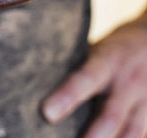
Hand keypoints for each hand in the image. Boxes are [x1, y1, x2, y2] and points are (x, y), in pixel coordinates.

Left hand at [42, 14, 146, 136]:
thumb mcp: (97, 49)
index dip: (67, 97)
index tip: (47, 113)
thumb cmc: (114, 48)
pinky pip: (142, 133)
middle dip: (93, 135)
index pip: (85, 79)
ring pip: (132, 132)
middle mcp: (128, 83)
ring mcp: (146, 100)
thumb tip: (39, 81)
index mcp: (107, 61)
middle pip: (110, 116)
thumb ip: (79, 67)